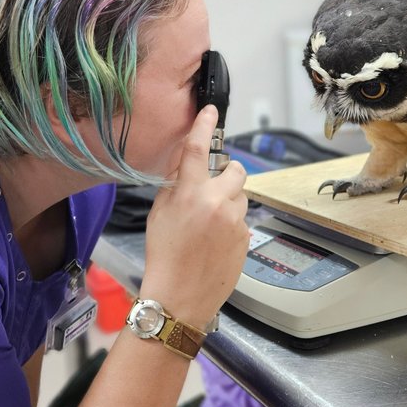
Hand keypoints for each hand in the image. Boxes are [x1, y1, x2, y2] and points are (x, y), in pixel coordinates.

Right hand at [141, 105, 248, 327]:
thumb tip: (187, 159)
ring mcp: (235, 221)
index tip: (211, 111)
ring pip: (241, 196)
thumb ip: (176, 183)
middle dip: (227, 173)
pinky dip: (232, 223)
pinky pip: (243, 220)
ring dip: (230, 201)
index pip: (198, 148)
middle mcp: (217, 202)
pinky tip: (215, 241)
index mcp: (190, 193)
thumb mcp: (160, 213)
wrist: (180, 295)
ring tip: (210, 223)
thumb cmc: (164, 255)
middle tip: (214, 186)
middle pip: (236, 169)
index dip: (205, 125)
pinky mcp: (246, 238)